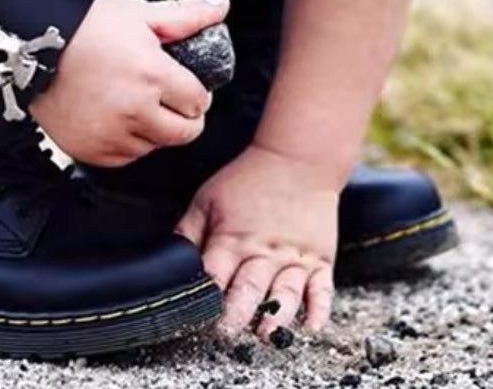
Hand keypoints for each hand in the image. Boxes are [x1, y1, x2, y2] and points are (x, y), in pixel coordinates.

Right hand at [29, 0, 228, 166]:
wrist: (32, 45)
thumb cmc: (84, 27)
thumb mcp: (140, 13)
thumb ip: (186, 15)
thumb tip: (220, 7)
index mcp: (152, 75)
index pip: (199, 102)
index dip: (195, 92)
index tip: (185, 85)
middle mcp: (134, 111)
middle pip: (184, 132)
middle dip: (183, 116)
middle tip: (168, 98)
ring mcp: (111, 135)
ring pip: (155, 146)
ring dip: (154, 129)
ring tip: (135, 102)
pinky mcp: (91, 151)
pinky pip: (125, 157)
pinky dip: (126, 141)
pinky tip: (115, 115)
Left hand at [175, 142, 339, 340]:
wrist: (297, 158)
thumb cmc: (250, 178)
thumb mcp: (209, 198)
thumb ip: (188, 231)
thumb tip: (170, 260)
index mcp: (232, 238)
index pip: (213, 278)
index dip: (202, 301)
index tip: (195, 320)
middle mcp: (263, 252)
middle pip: (247, 291)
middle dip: (235, 317)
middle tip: (226, 334)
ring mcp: (293, 257)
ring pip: (285, 295)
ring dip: (274, 318)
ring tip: (264, 335)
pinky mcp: (319, 259)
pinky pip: (322, 290)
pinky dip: (318, 311)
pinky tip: (311, 326)